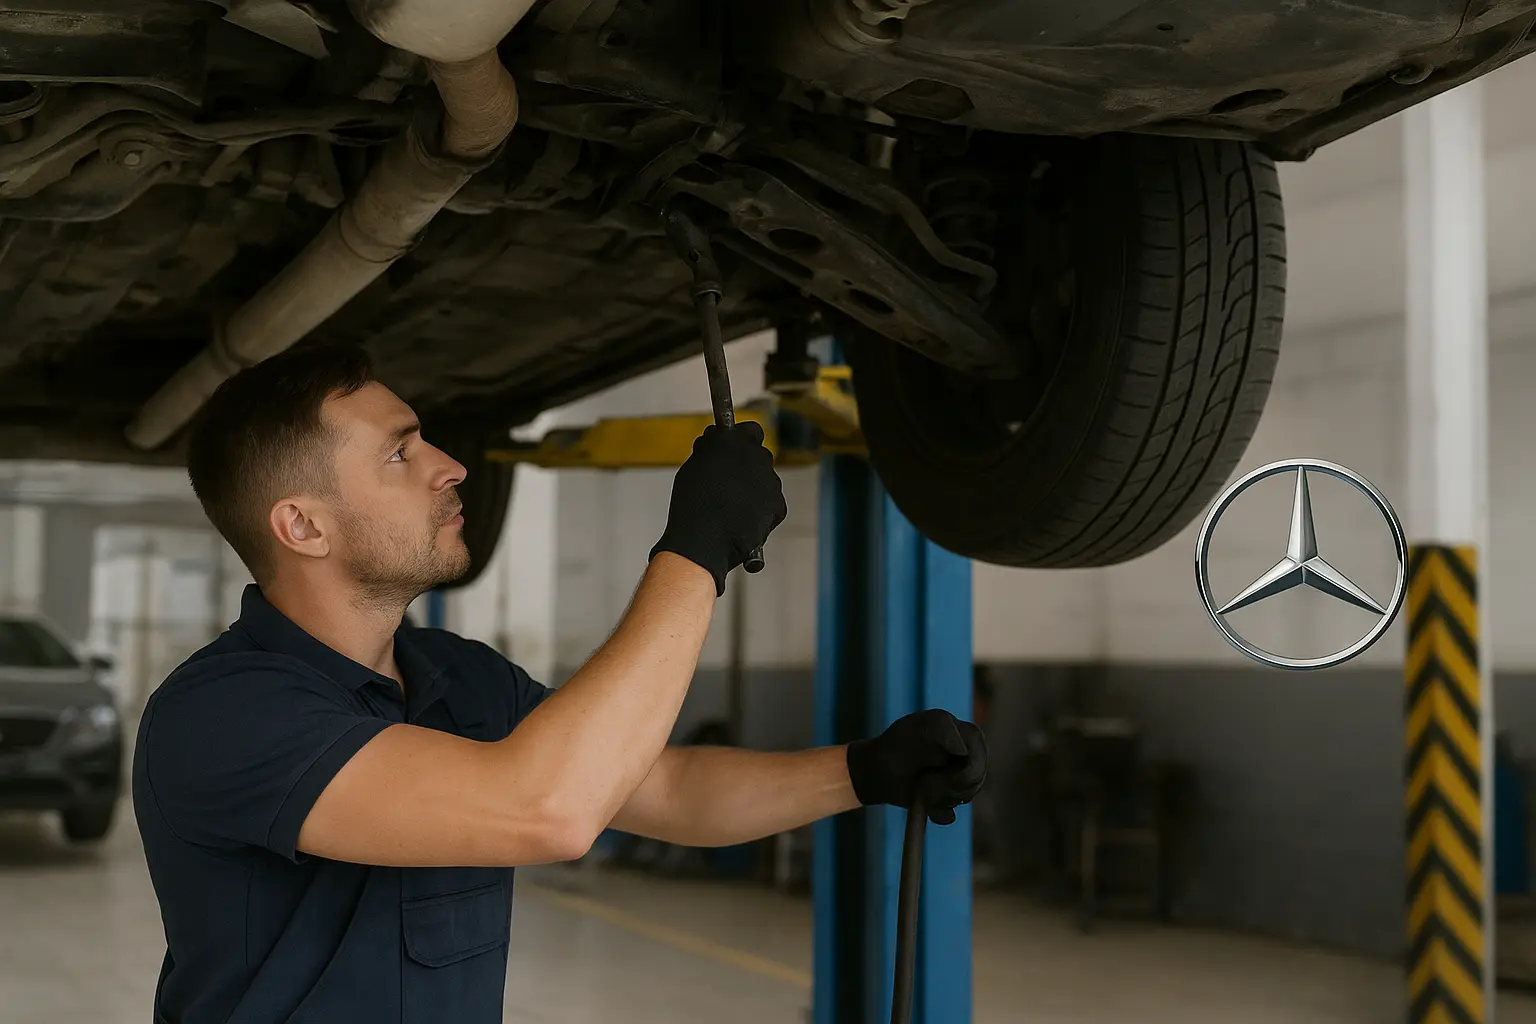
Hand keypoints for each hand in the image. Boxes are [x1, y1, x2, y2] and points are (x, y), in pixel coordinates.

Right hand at [649, 422, 786, 594]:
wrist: (704, 539)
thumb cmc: (692, 503)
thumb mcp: (694, 465)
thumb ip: (712, 450)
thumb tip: (716, 441)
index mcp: (737, 441)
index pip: (751, 430)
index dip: (741, 440)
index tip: (731, 450)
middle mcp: (760, 457)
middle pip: (760, 456)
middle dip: (747, 466)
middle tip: (727, 483)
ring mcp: (772, 482)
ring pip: (766, 481)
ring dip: (753, 489)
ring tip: (730, 508)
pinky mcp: (779, 506)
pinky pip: (771, 503)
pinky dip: (760, 510)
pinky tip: (741, 520)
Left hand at [846, 709, 986, 824]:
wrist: (877, 767)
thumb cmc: (898, 742)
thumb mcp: (918, 727)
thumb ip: (943, 729)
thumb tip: (963, 750)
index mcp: (967, 737)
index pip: (979, 759)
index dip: (964, 770)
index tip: (938, 766)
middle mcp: (968, 758)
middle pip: (975, 781)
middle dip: (948, 784)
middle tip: (924, 781)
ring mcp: (959, 781)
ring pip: (964, 798)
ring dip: (939, 795)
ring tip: (920, 785)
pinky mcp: (946, 801)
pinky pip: (949, 815)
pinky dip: (934, 811)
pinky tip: (921, 803)